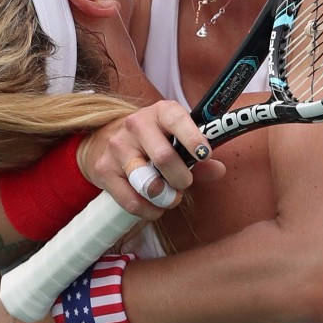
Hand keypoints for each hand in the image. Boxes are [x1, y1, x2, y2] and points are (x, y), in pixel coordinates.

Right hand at [79, 101, 227, 219]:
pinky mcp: (104, 169)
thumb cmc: (152, 141)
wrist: (104, 140)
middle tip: (184, 183)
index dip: (193, 138)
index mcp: (160, 112)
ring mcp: (118, 146)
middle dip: (181, 179)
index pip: (177, 120)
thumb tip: (218, 170)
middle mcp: (136, 124)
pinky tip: (154, 205)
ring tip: (169, 196)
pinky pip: (132, 201)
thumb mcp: (176, 139)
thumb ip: (197, 157)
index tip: (204, 155)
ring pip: (148, 183)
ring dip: (165, 197)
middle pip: (164, 158)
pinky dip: (150, 210)